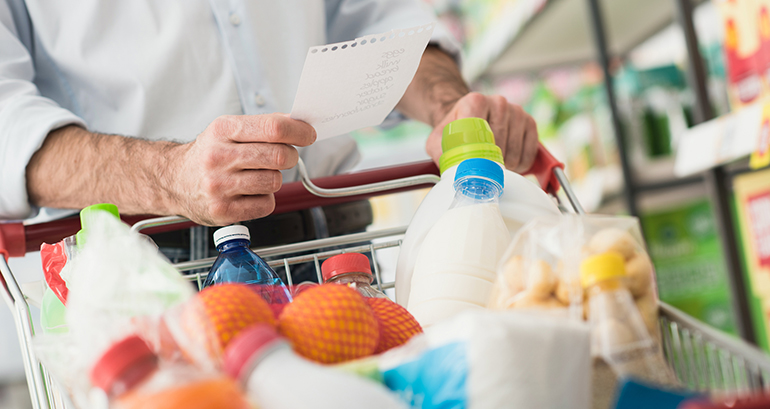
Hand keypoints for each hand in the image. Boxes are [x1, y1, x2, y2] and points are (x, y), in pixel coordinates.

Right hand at [168, 114, 315, 225]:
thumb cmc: (209, 154)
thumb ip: (264, 126)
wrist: (175, 180)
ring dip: (275, 179)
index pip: (273, 128)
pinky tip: (250, 192)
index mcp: (223, 130)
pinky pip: (266, 204)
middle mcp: (218, 157)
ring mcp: (219, 185)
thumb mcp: (229, 130)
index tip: (308, 134)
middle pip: (278, 156)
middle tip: (284, 157)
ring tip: (258, 175)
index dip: (298, 131)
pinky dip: (265, 199)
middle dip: (290, 156)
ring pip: (274, 182)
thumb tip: (300, 124)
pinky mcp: (223, 210)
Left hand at [426, 92, 538, 172]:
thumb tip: (451, 172)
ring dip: (505, 166)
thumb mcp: (439, 140)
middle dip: (490, 164)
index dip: (476, 155)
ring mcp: (517, 111)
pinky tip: (508, 162)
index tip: (472, 166)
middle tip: (481, 168)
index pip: (479, 133)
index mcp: (475, 101)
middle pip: (498, 145)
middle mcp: (498, 102)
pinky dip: (519, 165)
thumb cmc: (455, 131)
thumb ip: (439, 152)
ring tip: (493, 164)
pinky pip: (529, 154)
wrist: (469, 118)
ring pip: (514, 152)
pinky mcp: (530, 122)